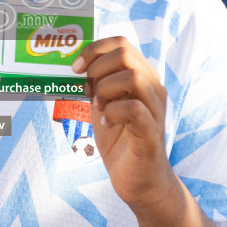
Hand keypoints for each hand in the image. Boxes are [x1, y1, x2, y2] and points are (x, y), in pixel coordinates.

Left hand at [73, 37, 174, 209]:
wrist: (140, 182)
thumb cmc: (121, 142)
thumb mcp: (102, 107)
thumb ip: (94, 87)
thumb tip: (71, 68)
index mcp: (141, 78)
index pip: (121, 43)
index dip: (94, 49)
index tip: (75, 69)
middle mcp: (152, 88)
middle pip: (125, 54)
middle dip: (96, 69)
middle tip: (88, 92)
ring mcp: (155, 109)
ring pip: (132, 76)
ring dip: (105, 89)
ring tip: (99, 108)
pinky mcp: (151, 132)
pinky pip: (134, 109)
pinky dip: (113, 113)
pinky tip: (106, 125)